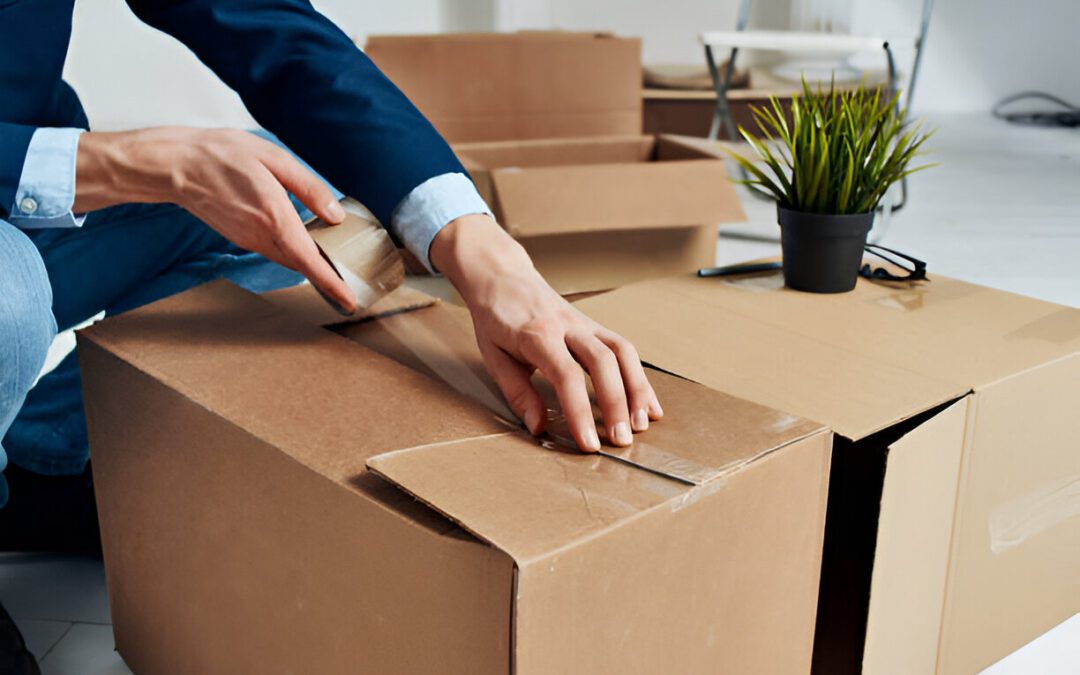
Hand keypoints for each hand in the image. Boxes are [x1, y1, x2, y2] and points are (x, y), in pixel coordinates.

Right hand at [74, 127, 356, 311]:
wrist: (175, 165)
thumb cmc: (222, 155)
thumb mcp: (274, 159)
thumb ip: (308, 188)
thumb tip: (335, 214)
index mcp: (274, 217)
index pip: (309, 260)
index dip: (331, 283)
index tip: (349, 301)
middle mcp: (261, 235)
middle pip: (301, 265)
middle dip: (326, 278)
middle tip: (349, 285)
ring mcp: (248, 239)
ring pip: (287, 259)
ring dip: (309, 265)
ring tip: (332, 265)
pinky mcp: (239, 237)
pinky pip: (273, 250)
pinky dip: (291, 252)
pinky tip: (302, 242)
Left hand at [430, 214, 662, 451]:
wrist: (503, 277)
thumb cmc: (497, 319)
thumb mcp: (494, 357)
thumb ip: (517, 393)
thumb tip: (538, 427)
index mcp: (537, 335)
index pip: (566, 376)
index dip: (580, 412)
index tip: (589, 443)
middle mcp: (567, 326)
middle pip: (602, 362)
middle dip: (616, 403)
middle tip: (621, 440)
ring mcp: (586, 323)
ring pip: (622, 351)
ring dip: (637, 389)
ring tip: (642, 423)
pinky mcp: (596, 325)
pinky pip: (624, 348)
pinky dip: (639, 377)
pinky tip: (648, 403)